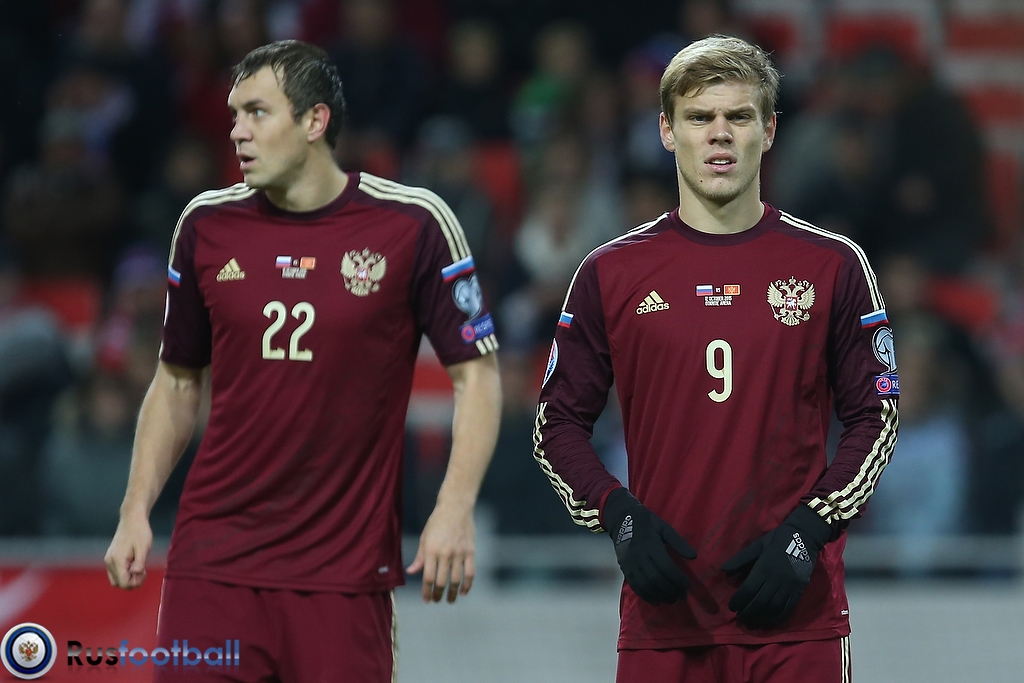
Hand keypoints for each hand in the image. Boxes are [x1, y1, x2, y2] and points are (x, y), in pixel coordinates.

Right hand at [104, 512, 152, 589]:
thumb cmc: (140, 532)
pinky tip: (134, 564)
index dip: (135, 582)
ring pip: (116, 580)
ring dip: (128, 578)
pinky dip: (124, 573)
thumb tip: (136, 574)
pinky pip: (116, 573)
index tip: (144, 572)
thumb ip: (140, 562)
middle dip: (132, 581)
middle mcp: (109, 562)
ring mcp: (108, 560)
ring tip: (139, 567)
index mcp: (117, 560)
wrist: (132, 519)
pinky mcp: (110, 558)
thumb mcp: (143, 548)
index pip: (123, 583)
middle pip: (119, 584)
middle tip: (143, 570)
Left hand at [405, 501, 474, 603]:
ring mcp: (459, 553)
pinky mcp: (470, 552)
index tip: (426, 600)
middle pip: (441, 582)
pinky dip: (467, 585)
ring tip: (449, 600)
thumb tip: (411, 572)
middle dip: (438, 594)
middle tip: (436, 600)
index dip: (426, 592)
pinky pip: (470, 573)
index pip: (428, 577)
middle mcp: (445, 554)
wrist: (456, 507)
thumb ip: (420, 557)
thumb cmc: (437, 522)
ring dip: (452, 593)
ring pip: (456, 580)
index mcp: (431, 550)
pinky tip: (463, 592)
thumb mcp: (424, 538)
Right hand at [603, 488, 696, 605]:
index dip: (677, 578)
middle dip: (671, 589)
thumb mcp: (664, 527)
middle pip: (656, 578)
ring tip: (672, 600)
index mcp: (650, 544)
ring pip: (646, 585)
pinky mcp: (625, 569)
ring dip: (660, 595)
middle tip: (683, 596)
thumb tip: (694, 556)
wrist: (621, 520)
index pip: (666, 566)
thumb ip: (678, 542)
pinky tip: (657, 601)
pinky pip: (635, 586)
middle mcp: (639, 556)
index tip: (687, 585)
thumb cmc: (647, 523)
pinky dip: (646, 596)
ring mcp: (630, 564)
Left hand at [722, 505, 831, 628]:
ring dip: (761, 618)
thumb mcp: (757, 546)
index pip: (749, 589)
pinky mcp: (799, 590)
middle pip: (760, 601)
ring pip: (773, 607)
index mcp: (764, 567)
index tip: (731, 607)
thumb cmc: (777, 540)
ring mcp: (789, 586)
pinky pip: (788, 608)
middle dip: (748, 612)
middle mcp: (776, 580)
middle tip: (739, 618)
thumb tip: (723, 570)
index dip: (739, 600)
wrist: (804, 537)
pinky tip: (769, 622)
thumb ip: (740, 559)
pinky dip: (778, 617)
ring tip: (751, 622)